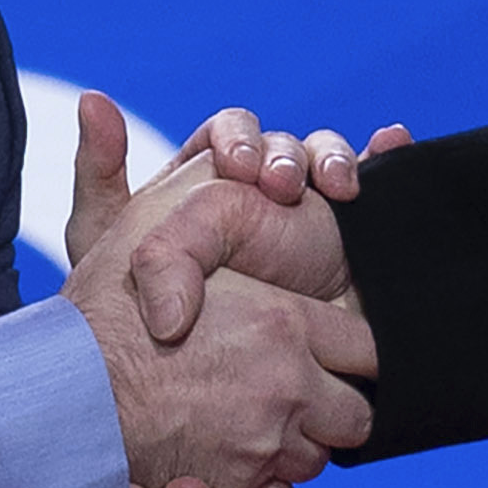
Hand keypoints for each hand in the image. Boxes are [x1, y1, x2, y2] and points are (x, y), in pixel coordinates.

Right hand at [80, 261, 378, 487]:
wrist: (55, 395)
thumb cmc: (102, 312)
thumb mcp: (161, 242)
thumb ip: (228, 239)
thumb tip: (260, 203)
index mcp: (284, 324)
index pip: (370, 348)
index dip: (355, 349)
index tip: (339, 349)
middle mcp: (286, 389)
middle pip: (357, 417)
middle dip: (336, 407)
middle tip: (300, 392)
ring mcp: (263, 446)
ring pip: (317, 458)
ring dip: (296, 444)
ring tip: (255, 421)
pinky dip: (265, 483)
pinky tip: (234, 459)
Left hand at [121, 106, 406, 340]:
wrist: (235, 388)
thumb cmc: (169, 322)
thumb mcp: (125, 254)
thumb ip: (101, 181)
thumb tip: (94, 99)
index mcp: (207, 179)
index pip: (227, 132)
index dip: (235, 139)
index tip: (237, 166)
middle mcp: (262, 187)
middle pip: (281, 143)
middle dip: (284, 155)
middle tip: (283, 185)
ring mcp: (312, 208)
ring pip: (328, 156)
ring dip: (333, 158)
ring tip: (338, 187)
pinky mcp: (356, 235)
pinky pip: (380, 182)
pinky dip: (389, 153)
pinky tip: (393, 139)